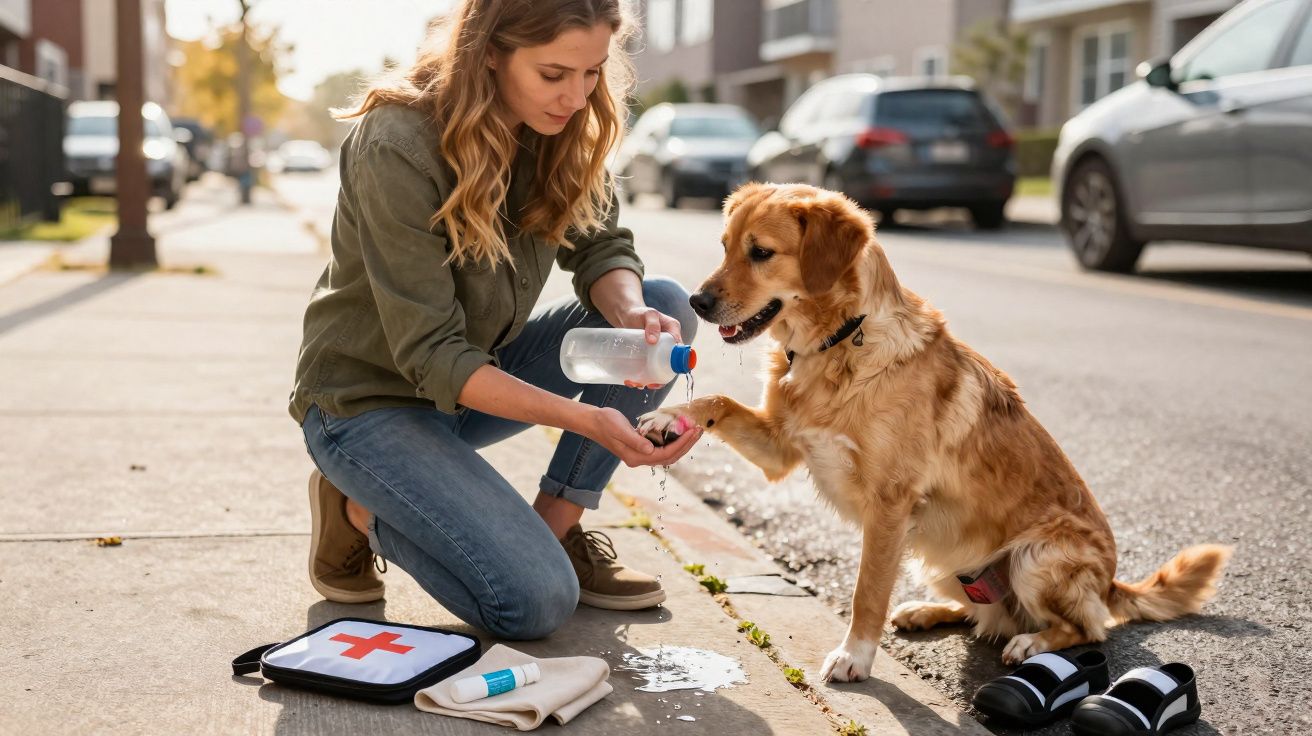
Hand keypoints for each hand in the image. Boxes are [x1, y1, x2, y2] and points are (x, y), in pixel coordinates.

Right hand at [580, 406, 700, 467]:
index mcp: (635, 457)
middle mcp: (640, 459)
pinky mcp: (642, 448)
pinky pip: (663, 448)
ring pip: (668, 454)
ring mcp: (641, 455)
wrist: (594, 421)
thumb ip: (635, 440)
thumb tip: (651, 449)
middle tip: (699, 430)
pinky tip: (681, 432)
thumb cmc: (605, 422)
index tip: (692, 431)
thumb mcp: (619, 429)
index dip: (680, 444)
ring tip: (694, 431)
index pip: (664, 454)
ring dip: (683, 444)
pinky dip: (675, 441)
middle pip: (670, 457)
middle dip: (686, 445)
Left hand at [615, 304, 683, 389]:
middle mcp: (669, 344)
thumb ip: (652, 324)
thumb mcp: (648, 315)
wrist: (626, 315)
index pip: (681, 352)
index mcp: (674, 333)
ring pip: (658, 371)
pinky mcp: (648, 356)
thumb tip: (653, 341)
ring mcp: (658, 352)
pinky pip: (649, 370)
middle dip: (658, 379)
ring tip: (634, 383)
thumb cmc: (639, 313)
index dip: (676, 366)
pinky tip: (631, 380)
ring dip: (648, 381)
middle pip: (669, 366)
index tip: (662, 374)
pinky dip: (642, 378)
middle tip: (645, 384)